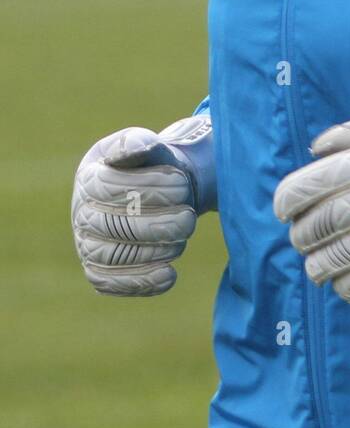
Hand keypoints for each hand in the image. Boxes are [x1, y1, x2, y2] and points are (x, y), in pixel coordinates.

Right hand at [71, 115, 214, 296]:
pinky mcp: (101, 272)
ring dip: (156, 249)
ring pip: (114, 257)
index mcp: (88, 178)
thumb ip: (140, 143)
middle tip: (190, 217)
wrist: (164, 191)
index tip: (182, 183)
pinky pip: (113, 284)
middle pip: (112, 226)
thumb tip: (136, 146)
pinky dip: (142, 282)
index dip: (147, 187)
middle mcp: (82, 214)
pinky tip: (170, 274)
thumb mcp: (148, 145)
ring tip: (183, 235)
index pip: (107, 187)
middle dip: (158, 223)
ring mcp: (88, 245)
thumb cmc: (154, 165)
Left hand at [273, 93, 349, 302]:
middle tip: (304, 237)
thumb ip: (347, 134)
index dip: (286, 203)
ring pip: (332, 262)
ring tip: (318, 263)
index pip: (304, 190)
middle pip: (314, 229)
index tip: (286, 210)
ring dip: (316, 265)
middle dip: (301, 236)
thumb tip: (312, 151)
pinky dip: (345, 287)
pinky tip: (344, 280)